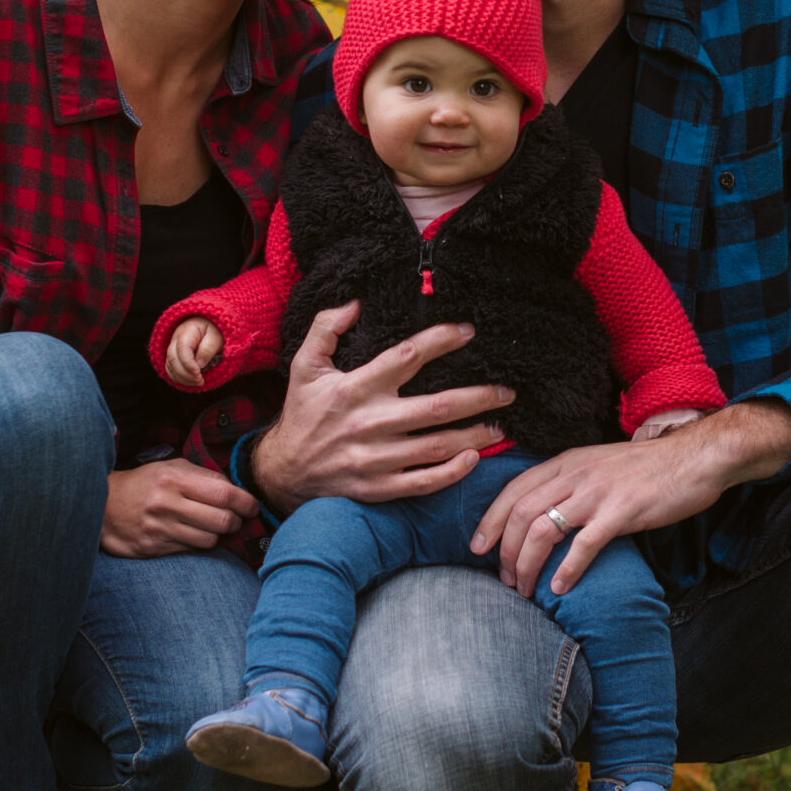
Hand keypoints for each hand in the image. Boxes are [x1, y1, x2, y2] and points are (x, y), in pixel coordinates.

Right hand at [103, 459, 256, 557]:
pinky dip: (199, 543)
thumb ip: (203, 476)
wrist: (103, 507)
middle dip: (236, 521)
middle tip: (237, 518)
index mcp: (173, 478)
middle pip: (222, 520)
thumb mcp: (171, 468)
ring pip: (210, 539)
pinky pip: (192, 549)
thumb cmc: (144, 484)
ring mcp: (159, 528)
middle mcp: (167, 503)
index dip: (245, 501)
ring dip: (219, 534)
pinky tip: (195, 534)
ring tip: (215, 526)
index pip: (223, 492)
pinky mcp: (154, 548)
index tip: (252, 506)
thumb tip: (235, 489)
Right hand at [162, 316, 222, 387]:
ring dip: (183, 378)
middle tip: (200, 380)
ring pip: (170, 366)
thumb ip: (208, 348)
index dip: (188, 363)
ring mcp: (173, 348)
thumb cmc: (213, 329)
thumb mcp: (216, 335)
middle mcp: (175, 340)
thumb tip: (199, 365)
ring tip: (199, 382)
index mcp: (187, 331)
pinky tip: (192, 382)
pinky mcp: (174, 357)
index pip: (182, 348)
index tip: (198, 373)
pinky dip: (179, 378)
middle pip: (173, 359)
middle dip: (185, 374)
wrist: (208, 324)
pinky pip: (171, 370)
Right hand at [249, 299, 512, 515]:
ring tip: (500, 425)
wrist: (283, 471)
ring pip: (437, 446)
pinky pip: (424, 482)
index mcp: (355, 388)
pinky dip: (452, 472)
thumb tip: (355, 302)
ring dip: (474, 435)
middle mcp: (369, 423)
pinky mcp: (379, 488)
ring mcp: (376, 459)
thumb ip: (326, 328)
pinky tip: (474, 459)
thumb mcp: (304, 366)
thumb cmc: (302, 413)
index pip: (406, 357)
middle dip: (479, 397)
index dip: (440, 341)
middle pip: (437, 407)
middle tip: (507, 391)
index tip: (468, 331)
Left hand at [470, 400, 790, 595]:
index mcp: (567, 461)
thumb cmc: (649, 468)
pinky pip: (584, 544)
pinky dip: (566, 569)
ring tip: (525, 589)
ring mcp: (598, 491)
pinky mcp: (623, 511)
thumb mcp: (600, 465)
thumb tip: (543, 515)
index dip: (490, 520)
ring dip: (528, 564)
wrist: (696, 458)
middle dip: (505, 550)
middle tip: (505, 579)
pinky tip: (559, 588)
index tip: (477, 548)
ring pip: (543, 529)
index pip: (513, 489)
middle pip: (520, 512)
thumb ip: (571, 483)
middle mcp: (576, 472)